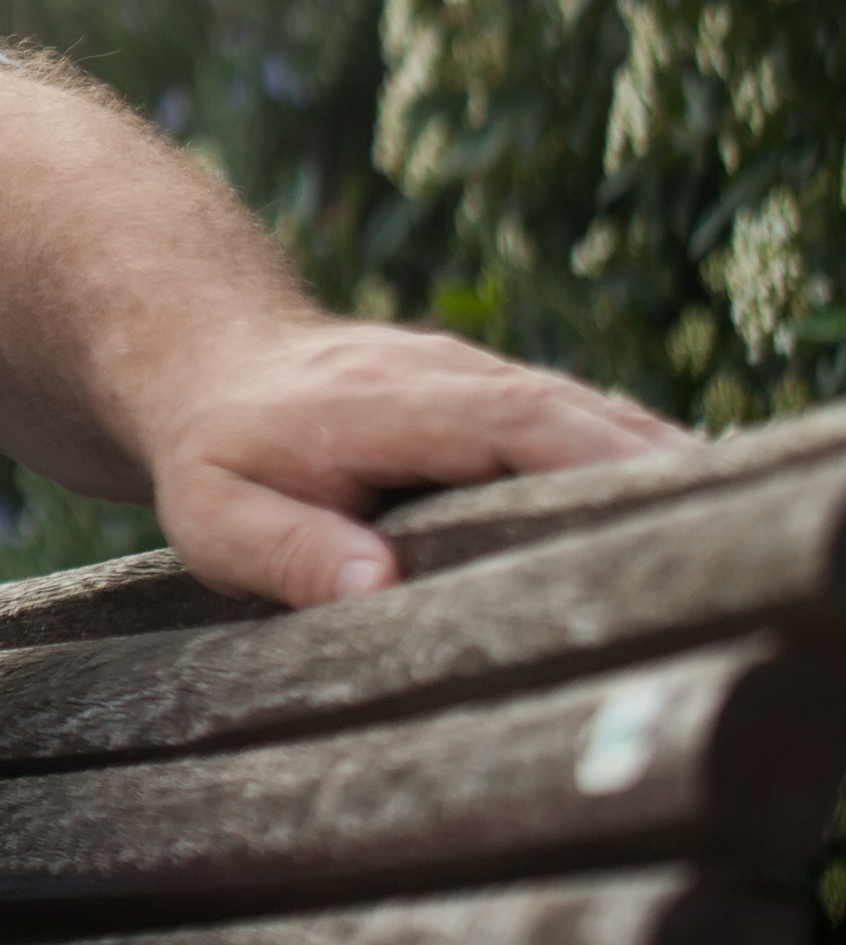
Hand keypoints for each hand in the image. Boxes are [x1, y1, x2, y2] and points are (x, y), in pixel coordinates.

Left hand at [141, 314, 683, 604]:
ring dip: (672, 476)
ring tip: (736, 550)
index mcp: (389, 404)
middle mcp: (455, 376)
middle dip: (669, 481)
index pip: (519, 425)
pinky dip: (645, 468)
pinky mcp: (504, 398)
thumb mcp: (210, 516)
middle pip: (590, 420)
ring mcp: (486, 379)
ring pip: (605, 420)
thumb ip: (285, 550)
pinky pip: (592, 428)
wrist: (205, 358)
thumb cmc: (210, 455)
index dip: (601, 466)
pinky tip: (692, 529)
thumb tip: (377, 586)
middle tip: (739, 550)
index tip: (673, 516)